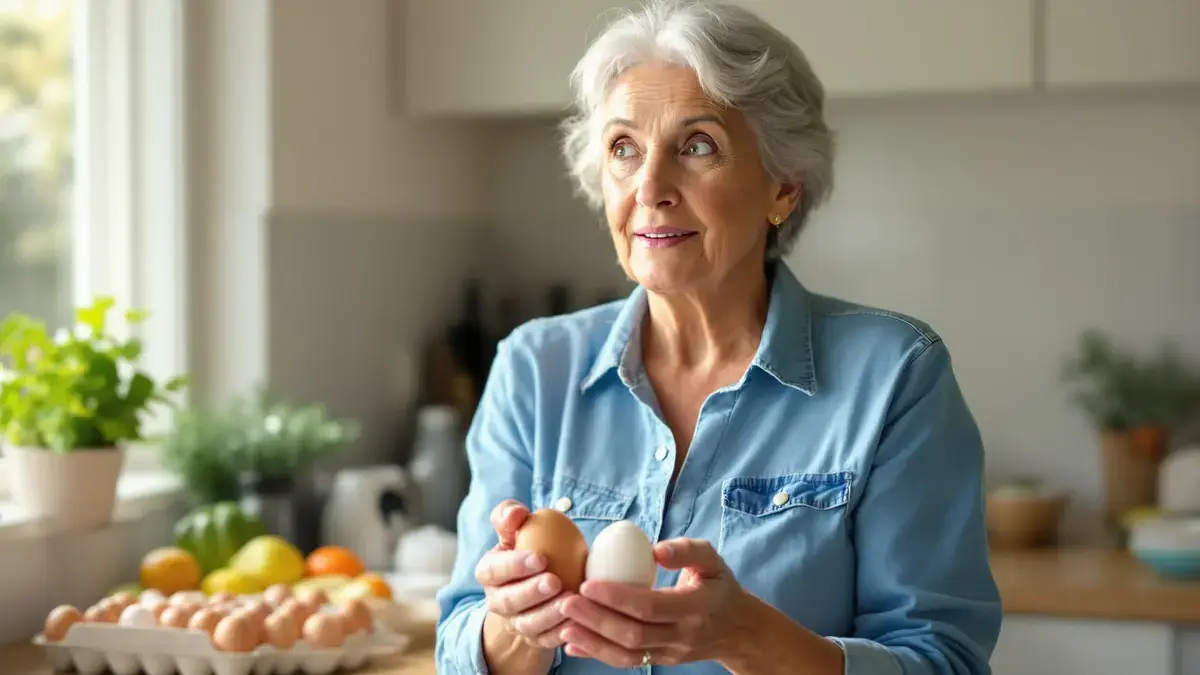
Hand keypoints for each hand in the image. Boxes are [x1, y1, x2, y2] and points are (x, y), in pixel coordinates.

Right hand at [476, 500, 569, 649]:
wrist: (535, 582)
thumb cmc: (526, 548)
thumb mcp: (515, 530)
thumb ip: (510, 515)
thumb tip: (516, 514)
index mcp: (489, 572)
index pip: (494, 570)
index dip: (514, 566)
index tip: (541, 558)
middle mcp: (497, 601)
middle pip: (509, 601)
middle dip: (531, 592)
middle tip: (554, 581)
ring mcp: (515, 622)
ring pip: (528, 624)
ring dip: (549, 614)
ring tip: (570, 600)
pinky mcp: (535, 639)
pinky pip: (547, 640)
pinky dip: (562, 632)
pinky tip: (579, 620)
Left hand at [557, 537, 745, 666]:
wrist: (738, 630)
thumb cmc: (720, 587)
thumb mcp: (713, 561)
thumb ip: (687, 550)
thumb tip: (655, 550)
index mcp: (694, 607)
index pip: (650, 606)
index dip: (616, 597)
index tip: (587, 584)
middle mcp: (682, 635)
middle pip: (633, 634)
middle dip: (595, 620)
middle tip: (566, 601)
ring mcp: (671, 653)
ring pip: (627, 655)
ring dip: (592, 641)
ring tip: (563, 624)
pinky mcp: (661, 663)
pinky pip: (626, 663)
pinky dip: (597, 654)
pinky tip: (573, 642)